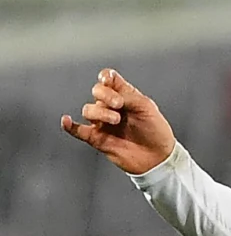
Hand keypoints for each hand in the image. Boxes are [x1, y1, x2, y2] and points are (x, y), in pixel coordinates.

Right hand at [61, 69, 175, 173]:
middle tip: (119, 105)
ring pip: (88, 110)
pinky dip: (70, 126)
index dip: (105, 77)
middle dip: (105, 95)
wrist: (158, 158)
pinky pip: (78, 131)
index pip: (108, 79)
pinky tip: (66, 121)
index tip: (108, 81)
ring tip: (116, 121)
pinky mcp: (98, 138)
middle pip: (96, 92)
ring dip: (100, 113)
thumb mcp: (146, 107)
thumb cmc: (156, 131)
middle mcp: (111, 107)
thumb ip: (126, 96)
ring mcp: (104, 122)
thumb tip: (109, 91)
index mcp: (124, 96)